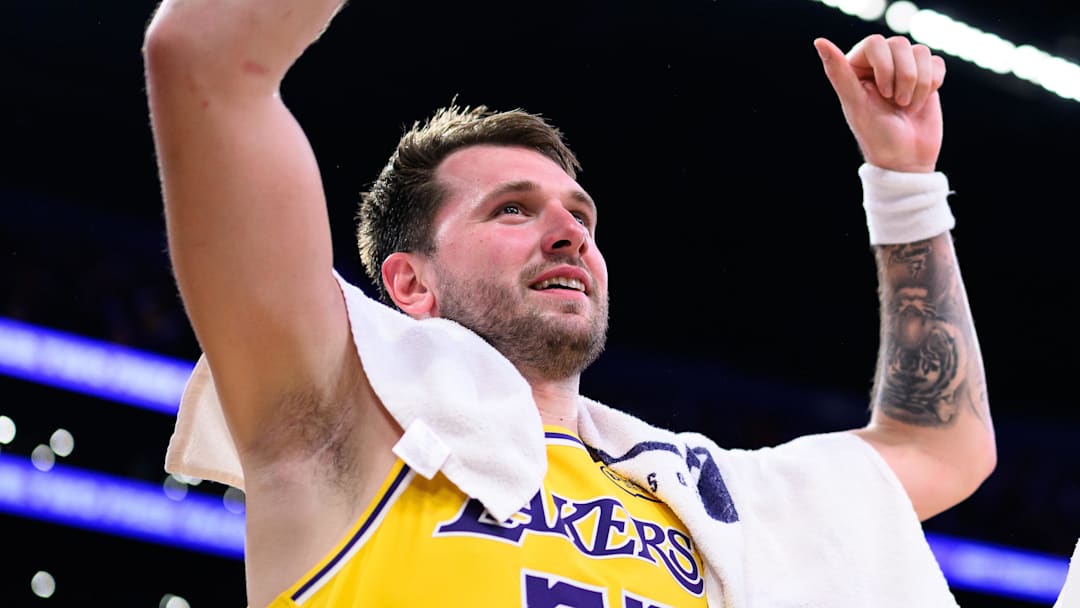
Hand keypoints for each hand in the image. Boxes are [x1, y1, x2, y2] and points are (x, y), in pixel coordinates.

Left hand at [814, 34, 944, 172]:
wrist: (906, 159)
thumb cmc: (876, 135)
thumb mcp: (856, 104)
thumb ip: (838, 73)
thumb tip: (820, 41)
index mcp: (856, 67)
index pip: (876, 43)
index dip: (885, 66)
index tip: (883, 94)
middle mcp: (879, 64)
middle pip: (900, 44)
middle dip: (904, 77)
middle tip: (896, 103)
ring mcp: (904, 69)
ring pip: (920, 52)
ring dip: (919, 83)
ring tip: (907, 106)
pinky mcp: (926, 76)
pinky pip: (936, 62)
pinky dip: (932, 84)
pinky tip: (921, 102)